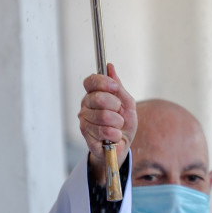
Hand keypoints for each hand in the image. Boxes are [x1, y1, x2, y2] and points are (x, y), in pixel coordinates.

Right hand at [78, 63, 136, 184]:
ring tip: (117, 127)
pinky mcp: (86, 135)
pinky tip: (114, 136)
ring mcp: (84, 120)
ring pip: (103, 116)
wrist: (122, 145)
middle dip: (115, 106)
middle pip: (98, 98)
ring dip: (117, 123)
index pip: (91, 81)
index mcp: (94, 94)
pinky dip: (115, 135)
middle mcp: (85, 105)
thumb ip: (119, 87)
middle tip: (118, 113)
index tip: (115, 88)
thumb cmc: (124, 123)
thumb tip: (110, 67)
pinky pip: (104, 131)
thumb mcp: (127, 103)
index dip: (103, 82)